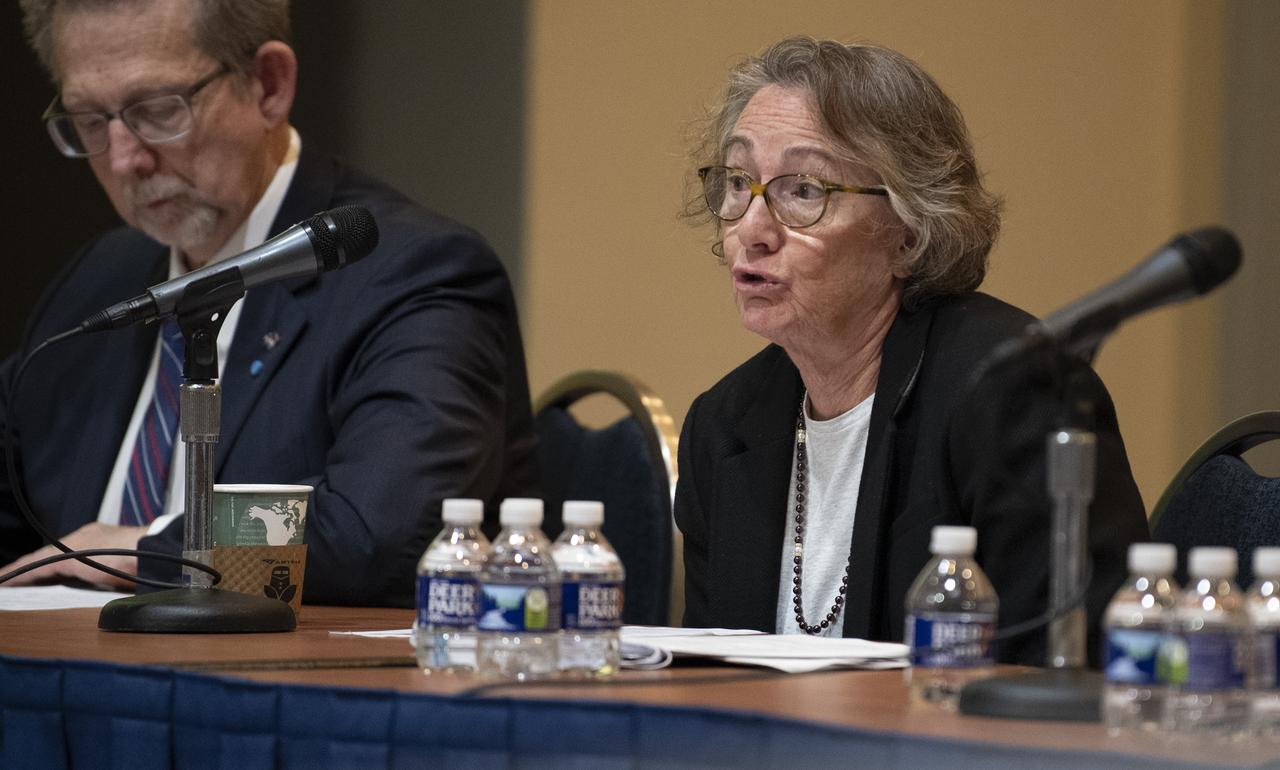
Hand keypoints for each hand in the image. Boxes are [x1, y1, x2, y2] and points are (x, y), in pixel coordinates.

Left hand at [0, 522, 144, 589]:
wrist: (155, 550)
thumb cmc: (150, 560)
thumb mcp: (130, 568)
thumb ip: (117, 573)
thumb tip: (119, 585)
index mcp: (100, 538)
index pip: (67, 553)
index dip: (49, 565)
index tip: (36, 575)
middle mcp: (85, 536)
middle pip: (51, 555)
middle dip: (32, 568)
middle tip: (12, 579)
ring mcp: (76, 545)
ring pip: (40, 560)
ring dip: (22, 572)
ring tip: (5, 580)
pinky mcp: (68, 557)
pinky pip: (37, 566)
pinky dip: (20, 575)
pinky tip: (7, 581)